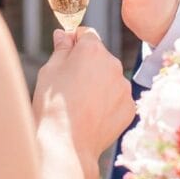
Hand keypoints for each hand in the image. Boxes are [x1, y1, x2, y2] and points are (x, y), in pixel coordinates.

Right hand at [33, 27, 133, 161]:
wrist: (66, 145)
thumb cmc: (53, 106)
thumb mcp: (49, 71)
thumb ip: (61, 49)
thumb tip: (63, 34)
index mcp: (92, 50)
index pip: (87, 34)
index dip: (75, 43)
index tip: (67, 55)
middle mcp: (113, 64)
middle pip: (101, 57)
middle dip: (88, 65)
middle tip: (70, 85)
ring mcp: (124, 87)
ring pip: (110, 78)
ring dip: (99, 84)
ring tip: (80, 104)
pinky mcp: (130, 107)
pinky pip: (118, 98)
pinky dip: (107, 103)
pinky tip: (92, 115)